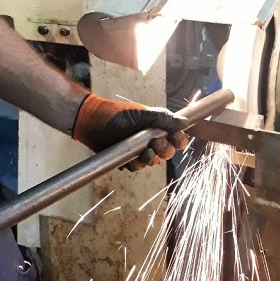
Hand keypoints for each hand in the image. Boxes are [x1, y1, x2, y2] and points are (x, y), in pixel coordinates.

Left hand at [72, 93, 187, 170]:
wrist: (95, 121)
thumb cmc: (119, 114)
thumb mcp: (143, 113)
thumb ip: (163, 117)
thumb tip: (184, 121)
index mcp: (158, 129)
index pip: (176, 139)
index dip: (179, 141)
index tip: (176, 139)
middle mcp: (152, 142)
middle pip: (167, 153)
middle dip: (164, 150)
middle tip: (156, 144)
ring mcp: (140, 152)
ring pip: (152, 162)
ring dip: (149, 158)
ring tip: (143, 152)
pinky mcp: (128, 160)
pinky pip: (136, 167)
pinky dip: (134, 163)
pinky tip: (129, 157)